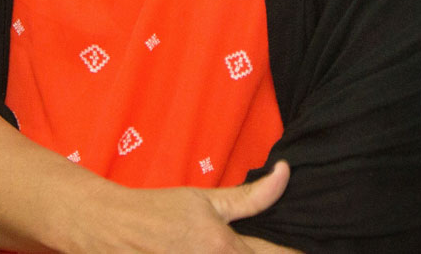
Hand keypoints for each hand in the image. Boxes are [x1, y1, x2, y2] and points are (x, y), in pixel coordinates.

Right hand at [73, 161, 288, 253]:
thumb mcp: (206, 199)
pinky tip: (210, 251)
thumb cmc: (159, 211)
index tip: (309, 248)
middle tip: (262, 246)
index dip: (294, 253)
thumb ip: (252, 196)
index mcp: (225, 250)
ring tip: (232, 247)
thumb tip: (286, 173)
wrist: (111, 228)